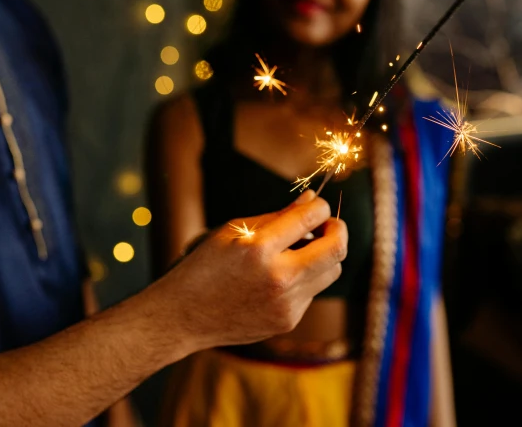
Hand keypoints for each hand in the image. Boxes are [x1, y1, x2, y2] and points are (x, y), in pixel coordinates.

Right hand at [151, 191, 347, 349]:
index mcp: (259, 248)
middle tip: (328, 225)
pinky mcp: (288, 321)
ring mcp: (286, 304)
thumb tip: (311, 199)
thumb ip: (277, 216)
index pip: (311, 218)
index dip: (321, 207)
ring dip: (324, 256)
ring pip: (332, 272)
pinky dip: (305, 279)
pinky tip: (279, 278)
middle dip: (338, 230)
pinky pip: (313, 292)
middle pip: (336, 249)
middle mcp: (278, 278)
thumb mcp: (234, 231)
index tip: (318, 206)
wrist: (183, 316)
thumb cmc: (205, 266)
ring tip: (302, 250)